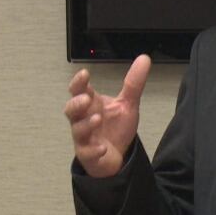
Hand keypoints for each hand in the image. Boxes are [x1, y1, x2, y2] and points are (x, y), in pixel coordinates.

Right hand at [64, 55, 151, 177]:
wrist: (118, 155)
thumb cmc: (116, 128)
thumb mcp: (128, 103)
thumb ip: (134, 83)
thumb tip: (144, 58)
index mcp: (91, 104)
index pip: (79, 90)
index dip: (79, 82)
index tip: (84, 74)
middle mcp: (84, 119)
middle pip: (71, 109)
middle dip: (76, 103)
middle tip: (86, 98)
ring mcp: (85, 138)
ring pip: (77, 130)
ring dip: (85, 124)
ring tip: (97, 118)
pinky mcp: (89, 155)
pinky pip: (87, 153)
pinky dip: (94, 150)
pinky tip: (102, 147)